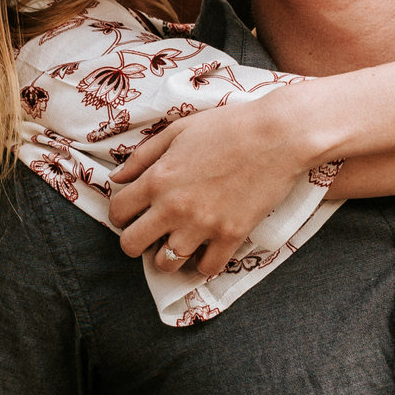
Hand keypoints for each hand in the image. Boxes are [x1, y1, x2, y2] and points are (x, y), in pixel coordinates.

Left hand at [109, 98, 316, 278]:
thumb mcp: (177, 130)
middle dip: (135, 242)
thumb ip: (143, 156)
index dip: (121, 214)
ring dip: (169, 255)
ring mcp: (202, 225)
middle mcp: (173, 207)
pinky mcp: (231, 236)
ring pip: (166, 263)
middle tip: (151, 232)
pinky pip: (206, 268)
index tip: (134, 211)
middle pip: (131, 245)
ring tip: (181, 240)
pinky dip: (204, 262)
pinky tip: (208, 247)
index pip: (117, 212)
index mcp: (157, 178)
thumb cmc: (228, 126)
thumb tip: (116, 178)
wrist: (278, 135)